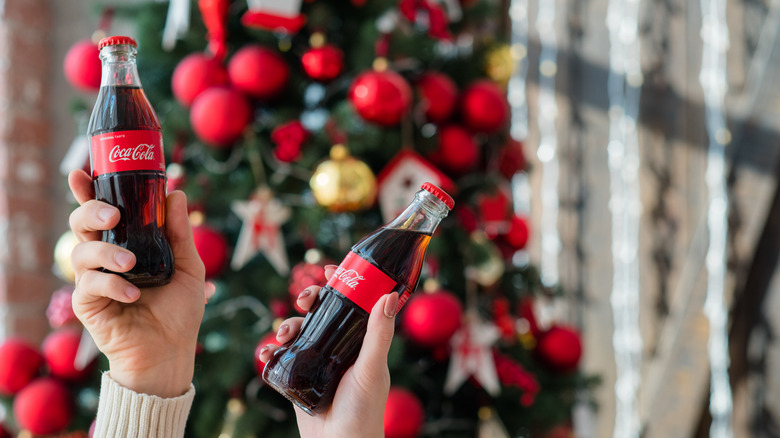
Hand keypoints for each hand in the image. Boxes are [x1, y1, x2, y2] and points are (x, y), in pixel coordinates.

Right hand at [67, 169, 205, 397]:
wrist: (172, 350)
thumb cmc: (180, 310)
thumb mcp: (188, 266)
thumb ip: (178, 232)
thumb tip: (175, 193)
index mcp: (127, 243)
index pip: (102, 212)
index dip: (87, 191)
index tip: (82, 173)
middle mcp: (105, 257)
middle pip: (81, 223)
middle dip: (90, 212)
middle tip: (113, 216)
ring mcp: (93, 279)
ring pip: (80, 251)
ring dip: (106, 253)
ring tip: (132, 264)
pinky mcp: (87, 303)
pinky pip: (88, 283)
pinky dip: (112, 284)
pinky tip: (133, 294)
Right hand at [258, 266, 396, 437]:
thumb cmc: (364, 412)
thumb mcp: (371, 369)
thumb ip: (379, 335)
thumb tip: (388, 296)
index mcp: (361, 341)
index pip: (353, 303)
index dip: (341, 283)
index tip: (328, 269)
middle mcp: (340, 348)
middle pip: (322, 311)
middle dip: (309, 300)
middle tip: (303, 299)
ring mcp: (319, 362)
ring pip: (300, 330)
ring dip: (288, 324)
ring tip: (283, 335)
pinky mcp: (299, 378)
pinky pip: (283, 356)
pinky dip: (272, 350)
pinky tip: (268, 352)